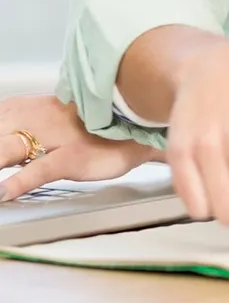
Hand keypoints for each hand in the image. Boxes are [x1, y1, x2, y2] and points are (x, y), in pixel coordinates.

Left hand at [0, 95, 155, 199]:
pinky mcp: (74, 156)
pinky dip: (16, 183)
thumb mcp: (48, 121)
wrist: (139, 125)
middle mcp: (36, 118)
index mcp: (25, 108)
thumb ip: (19, 130)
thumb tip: (2, 148)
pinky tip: (2, 194)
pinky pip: (39, 169)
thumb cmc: (92, 128)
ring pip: (6, 150)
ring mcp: (56, 137)